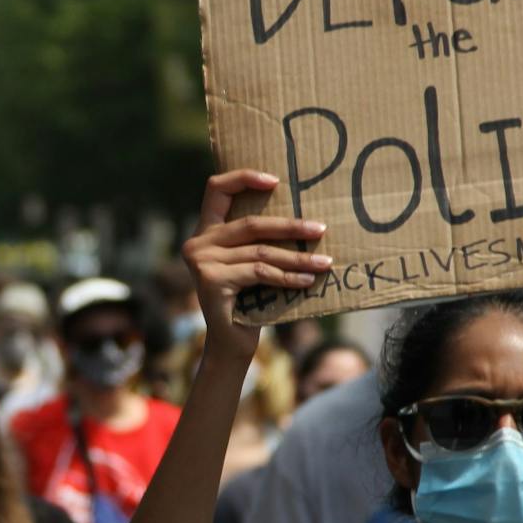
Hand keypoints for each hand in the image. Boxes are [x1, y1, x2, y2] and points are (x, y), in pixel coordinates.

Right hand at [180, 171, 326, 365]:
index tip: (277, 181)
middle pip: (250, 223)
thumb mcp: (250, 263)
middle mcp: (198, 242)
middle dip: (290, 226)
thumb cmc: (248, 301)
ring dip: (298, 258)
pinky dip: (288, 277)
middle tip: (320, 228)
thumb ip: (257, 241)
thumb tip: (304, 219)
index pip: (217, 188)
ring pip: (261, 252)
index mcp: (206, 231)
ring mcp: (202, 261)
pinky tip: (308, 281)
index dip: (244, 178)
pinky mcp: (211, 281)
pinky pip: (259, 273)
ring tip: (325, 262)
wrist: (230, 344)